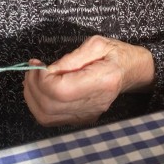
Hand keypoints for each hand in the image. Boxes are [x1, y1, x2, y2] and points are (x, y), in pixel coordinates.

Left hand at [23, 35, 154, 126]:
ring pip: (46, 117)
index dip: (42, 79)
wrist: (131, 72)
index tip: (40, 65)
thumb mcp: (96, 44)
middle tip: (33, 69)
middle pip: (49, 106)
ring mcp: (88, 115)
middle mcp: (95, 104)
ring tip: (33, 79)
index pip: (60, 90)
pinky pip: (51, 119)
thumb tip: (47, 70)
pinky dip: (38, 104)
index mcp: (102, 81)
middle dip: (32, 86)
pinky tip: (40, 89)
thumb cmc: (114, 54)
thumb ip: (71, 58)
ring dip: (32, 97)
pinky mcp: (82, 119)